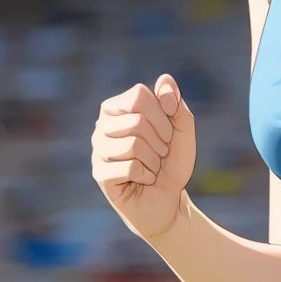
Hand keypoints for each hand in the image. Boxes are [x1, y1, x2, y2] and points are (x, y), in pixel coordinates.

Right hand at [91, 73, 196, 242]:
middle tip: (160, 155)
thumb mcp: (182, 132)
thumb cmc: (171, 164)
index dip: (163, 116)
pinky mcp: (100, 174)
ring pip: (133, 145)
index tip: (168, 133)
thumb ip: (176, 104)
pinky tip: (144, 180)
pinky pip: (130, 167)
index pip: (139, 95)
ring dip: (154, 160)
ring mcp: (98, 150)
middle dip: (161, 142)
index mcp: (117, 109)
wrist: (168, 201)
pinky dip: (147, 175)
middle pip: (137, 121)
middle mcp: (102, 126)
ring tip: (152, 167)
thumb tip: (165, 80)